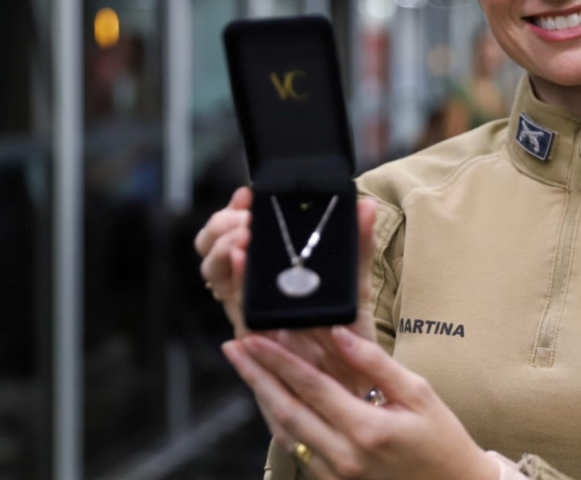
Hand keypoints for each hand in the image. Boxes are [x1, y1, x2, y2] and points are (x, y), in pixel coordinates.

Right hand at [195, 188, 380, 390]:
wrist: (351, 387)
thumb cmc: (349, 338)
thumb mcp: (355, 285)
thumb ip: (358, 247)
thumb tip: (364, 206)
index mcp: (278, 273)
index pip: (240, 231)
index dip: (236, 209)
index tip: (247, 193)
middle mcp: (257, 289)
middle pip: (218, 247)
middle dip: (224, 224)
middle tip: (244, 215)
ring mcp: (251, 310)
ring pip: (216, 270)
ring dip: (223, 244)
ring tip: (242, 233)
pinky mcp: (253, 334)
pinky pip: (234, 302)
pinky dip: (232, 275)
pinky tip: (239, 257)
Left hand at [223, 328, 500, 479]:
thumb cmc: (442, 439)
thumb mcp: (418, 393)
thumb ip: (375, 363)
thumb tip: (338, 333)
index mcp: (366, 430)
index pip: (310, 388)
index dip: (279, 360)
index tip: (255, 337)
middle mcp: (344, 457)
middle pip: (286, 410)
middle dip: (256, 375)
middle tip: (234, 347)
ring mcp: (336, 475)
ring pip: (285, 432)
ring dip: (262, 397)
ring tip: (246, 367)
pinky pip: (298, 449)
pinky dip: (280, 420)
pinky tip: (271, 399)